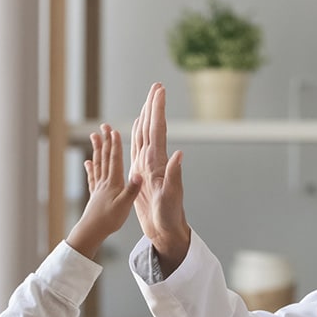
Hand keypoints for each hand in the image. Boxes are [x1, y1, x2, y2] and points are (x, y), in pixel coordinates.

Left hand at [67, 123, 140, 258]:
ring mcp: (98, 187)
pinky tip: (87, 162)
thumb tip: (139, 174)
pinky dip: (90, 168)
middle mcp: (105, 182)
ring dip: (97, 149)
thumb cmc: (109, 220)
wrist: (92, 231)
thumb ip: (132, 190)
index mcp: (114, 183)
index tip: (114, 130)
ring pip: (98, 164)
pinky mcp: (94, 195)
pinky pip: (92, 178)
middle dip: (106, 141)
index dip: (115, 145)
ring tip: (94, 136)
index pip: (115, 160)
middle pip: (105, 157)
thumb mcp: (125, 206)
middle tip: (103, 126)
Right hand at [129, 83, 189, 275]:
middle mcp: (154, 161)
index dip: (157, 109)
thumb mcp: (171, 198)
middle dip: (154, 106)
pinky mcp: (142, 173)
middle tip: (156, 85)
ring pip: (145, 135)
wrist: (166, 231)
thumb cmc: (169, 217)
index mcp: (158, 162)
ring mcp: (148, 166)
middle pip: (152, 127)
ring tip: (147, 100)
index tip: (159, 90)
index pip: (158, 130)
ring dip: (146, 116)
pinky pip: (137, 148)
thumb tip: (179, 154)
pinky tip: (137, 127)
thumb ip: (175, 176)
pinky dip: (137, 134)